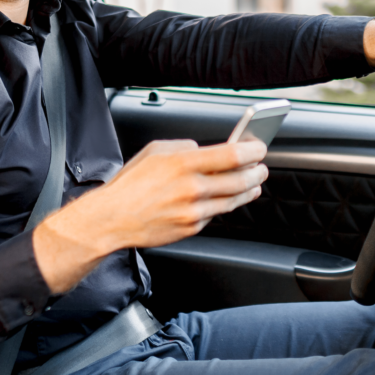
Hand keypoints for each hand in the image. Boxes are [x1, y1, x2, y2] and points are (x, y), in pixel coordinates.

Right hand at [32, 139, 267, 292]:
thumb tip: (207, 150)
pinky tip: (224, 198)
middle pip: (240, 179)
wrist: (112, 218)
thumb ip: (184, 147)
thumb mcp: (154, 151)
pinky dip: (222, 205)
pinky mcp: (192, 228)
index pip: (231, 155)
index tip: (259, 147)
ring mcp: (193, 211)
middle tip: (262, 167)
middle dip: (257, 172)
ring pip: (233, 200)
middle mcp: (191, 188)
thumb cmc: (130, 184)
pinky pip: (216, 215)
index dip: (252, 150)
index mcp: (182, 163)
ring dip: (248, 190)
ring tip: (253, 183)